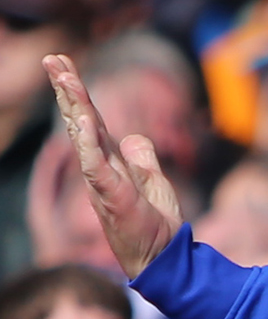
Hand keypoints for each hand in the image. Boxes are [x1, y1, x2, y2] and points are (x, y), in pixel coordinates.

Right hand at [42, 54, 183, 278]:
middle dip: (67, 89)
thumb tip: (133, 137)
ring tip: (64, 77)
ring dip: (74, 105)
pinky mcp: (110, 195)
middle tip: (52, 59)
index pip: (91, 121)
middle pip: (80, 121)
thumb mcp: (154, 183)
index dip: (78, 95)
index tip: (64, 67)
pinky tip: (81, 119)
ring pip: (83, 136)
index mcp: (111, 162)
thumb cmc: (158, 226)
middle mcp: (101, 168)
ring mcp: (102, 180)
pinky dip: (87, 142)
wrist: (164, 259)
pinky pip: (94, 164)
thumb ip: (142, 159)